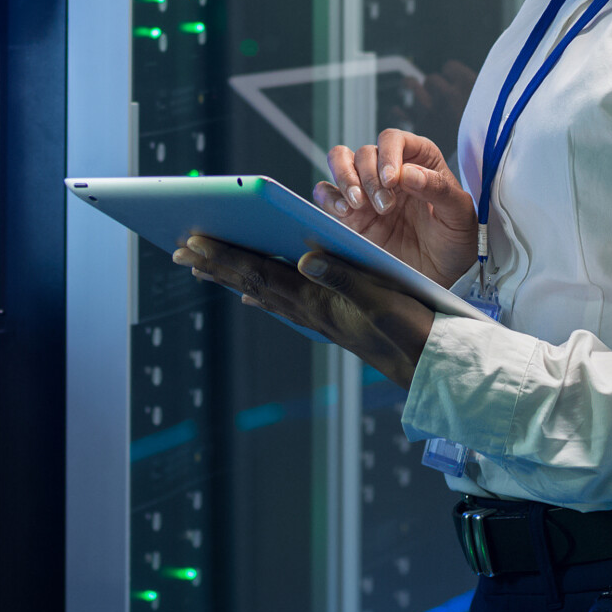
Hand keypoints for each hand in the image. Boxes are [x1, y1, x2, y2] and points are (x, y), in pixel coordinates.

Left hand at [173, 235, 432, 383]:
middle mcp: (311, 313)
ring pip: (264, 293)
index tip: (192, 242)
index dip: (225, 255)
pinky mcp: (331, 324)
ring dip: (231, 277)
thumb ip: (343, 276)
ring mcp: (319, 320)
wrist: (432, 369)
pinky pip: (284, 304)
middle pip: (252, 282)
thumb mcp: (382, 298)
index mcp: (318, 302)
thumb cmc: (413, 332)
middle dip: (216, 265)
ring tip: (204, 267)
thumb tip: (303, 258)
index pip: (260, 272)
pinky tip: (253, 294)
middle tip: (179, 251)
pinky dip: (261, 293)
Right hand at [313, 128, 477, 284]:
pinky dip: (328, 197)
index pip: (394, 140)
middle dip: (370, 177)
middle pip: (365, 152)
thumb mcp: (459, 215)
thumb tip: (408, 172)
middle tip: (385, 206)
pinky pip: (326, 193)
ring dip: (344, 178)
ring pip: (340, 161)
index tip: (392, 179)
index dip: (389, 154)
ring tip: (357, 204)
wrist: (441, 277)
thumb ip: (439, 189)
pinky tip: (342, 212)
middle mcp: (389, 172)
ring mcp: (367, 192)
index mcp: (419, 161)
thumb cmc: (454, 241)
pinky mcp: (349, 215)